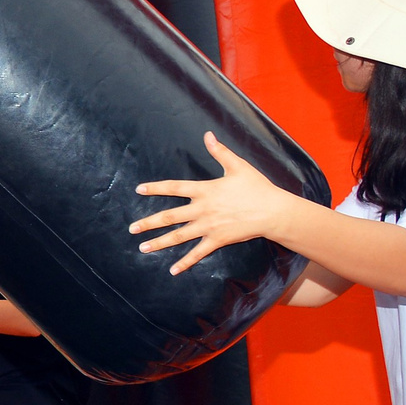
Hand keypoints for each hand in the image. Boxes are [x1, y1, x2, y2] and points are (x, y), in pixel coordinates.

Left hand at [130, 133, 291, 274]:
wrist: (273, 211)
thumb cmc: (257, 187)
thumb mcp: (237, 166)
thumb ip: (220, 151)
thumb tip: (208, 134)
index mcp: (205, 190)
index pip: (174, 187)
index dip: (155, 188)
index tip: (138, 190)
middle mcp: (203, 209)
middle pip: (170, 216)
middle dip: (149, 223)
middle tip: (132, 228)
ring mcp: (209, 227)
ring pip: (179, 236)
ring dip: (159, 243)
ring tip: (142, 248)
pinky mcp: (218, 240)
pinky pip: (198, 253)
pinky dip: (185, 263)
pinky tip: (173, 270)